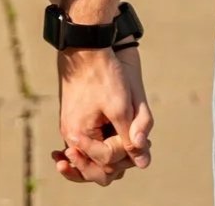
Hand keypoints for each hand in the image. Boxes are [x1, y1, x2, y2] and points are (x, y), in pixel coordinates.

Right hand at [52, 46, 152, 184]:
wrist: (86, 47)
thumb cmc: (103, 75)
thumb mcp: (121, 108)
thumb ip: (130, 138)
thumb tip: (144, 163)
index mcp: (77, 136)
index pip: (105, 161)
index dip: (124, 151)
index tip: (133, 135)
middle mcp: (70, 136)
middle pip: (95, 166)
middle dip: (117, 161)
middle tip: (134, 149)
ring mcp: (72, 127)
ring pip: (93, 155)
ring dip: (111, 153)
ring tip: (129, 144)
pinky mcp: (76, 119)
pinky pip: (89, 142)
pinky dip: (102, 145)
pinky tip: (115, 142)